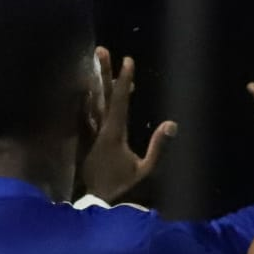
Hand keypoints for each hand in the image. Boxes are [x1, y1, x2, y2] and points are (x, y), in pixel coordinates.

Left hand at [81, 47, 174, 202]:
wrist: (95, 204)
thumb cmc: (123, 188)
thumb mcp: (145, 171)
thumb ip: (158, 147)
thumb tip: (172, 124)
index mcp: (114, 134)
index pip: (120, 101)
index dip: (124, 80)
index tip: (128, 60)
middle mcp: (99, 129)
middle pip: (101, 96)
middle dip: (103, 72)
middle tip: (101, 50)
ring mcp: (88, 134)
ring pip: (90, 103)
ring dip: (93, 82)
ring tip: (93, 63)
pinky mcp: (82, 140)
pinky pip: (82, 116)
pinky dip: (85, 101)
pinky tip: (85, 91)